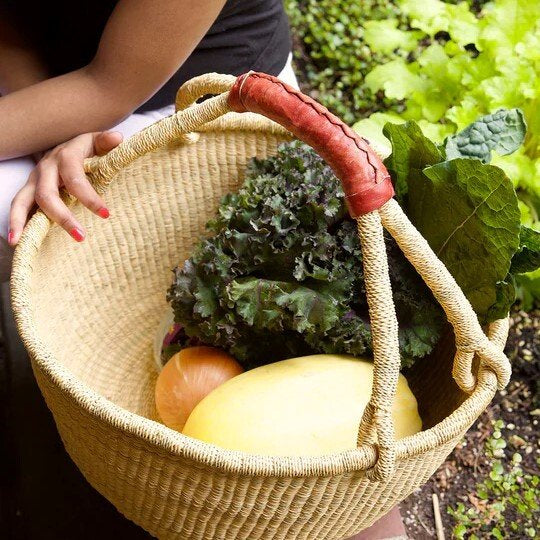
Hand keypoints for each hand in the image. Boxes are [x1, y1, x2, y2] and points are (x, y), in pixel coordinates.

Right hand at [8, 131, 122, 244]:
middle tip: (80, 237)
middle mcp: (46, 169)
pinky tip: (16, 240)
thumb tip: (118, 138)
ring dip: (21, 221)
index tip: (106, 214)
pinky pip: (19, 206)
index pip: (75, 179)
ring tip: (18, 242)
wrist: (67, 145)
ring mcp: (34, 180)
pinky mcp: (29, 190)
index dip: (89, 197)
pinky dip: (15, 222)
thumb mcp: (96, 142)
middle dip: (62, 217)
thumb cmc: (86, 148)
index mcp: (65, 157)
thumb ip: (106, 142)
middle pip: (47, 194)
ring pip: (22, 200)